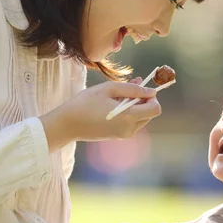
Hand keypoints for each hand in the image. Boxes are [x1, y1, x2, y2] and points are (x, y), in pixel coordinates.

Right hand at [40, 79, 160, 151]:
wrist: (67, 124)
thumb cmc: (85, 103)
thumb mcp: (109, 89)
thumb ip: (132, 88)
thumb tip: (151, 91)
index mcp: (128, 117)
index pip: (155, 109)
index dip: (152, 97)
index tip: (142, 88)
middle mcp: (129, 129)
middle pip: (149, 113)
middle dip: (143, 99)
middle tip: (130, 86)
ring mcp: (123, 135)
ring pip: (141, 118)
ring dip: (135, 105)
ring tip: (118, 94)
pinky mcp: (117, 136)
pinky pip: (131, 122)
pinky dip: (128, 112)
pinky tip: (114, 103)